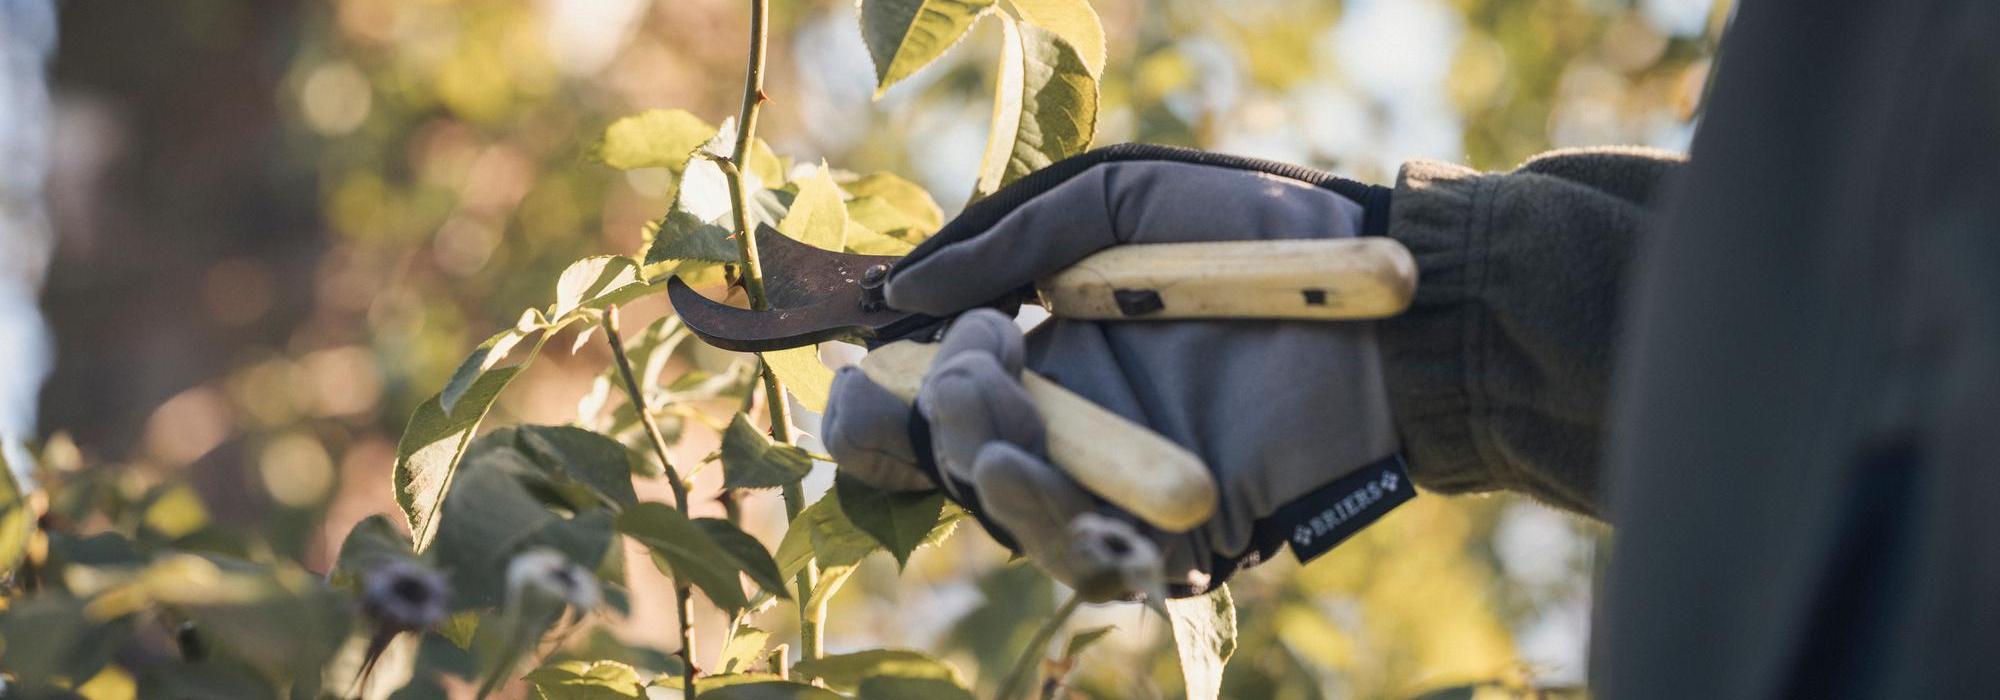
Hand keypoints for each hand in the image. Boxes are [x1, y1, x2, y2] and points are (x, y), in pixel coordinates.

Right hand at [821, 145, 1410, 597]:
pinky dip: (1046, 522)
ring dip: (985, 465)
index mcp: (1040, 356)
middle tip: (996, 345)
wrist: (1388, 302)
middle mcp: (1069, 432)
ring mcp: (1121, 491)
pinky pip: (1088, 564)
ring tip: (1011, 421)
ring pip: (1006, 519)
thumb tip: (898, 297)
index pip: (920, 404)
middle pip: (948, 460)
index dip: (876, 397)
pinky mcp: (1178, 542)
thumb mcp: (1116, 202)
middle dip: (943, 406)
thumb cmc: (1260, 236)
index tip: (892, 350)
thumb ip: (1008, 239)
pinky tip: (1026, 470)